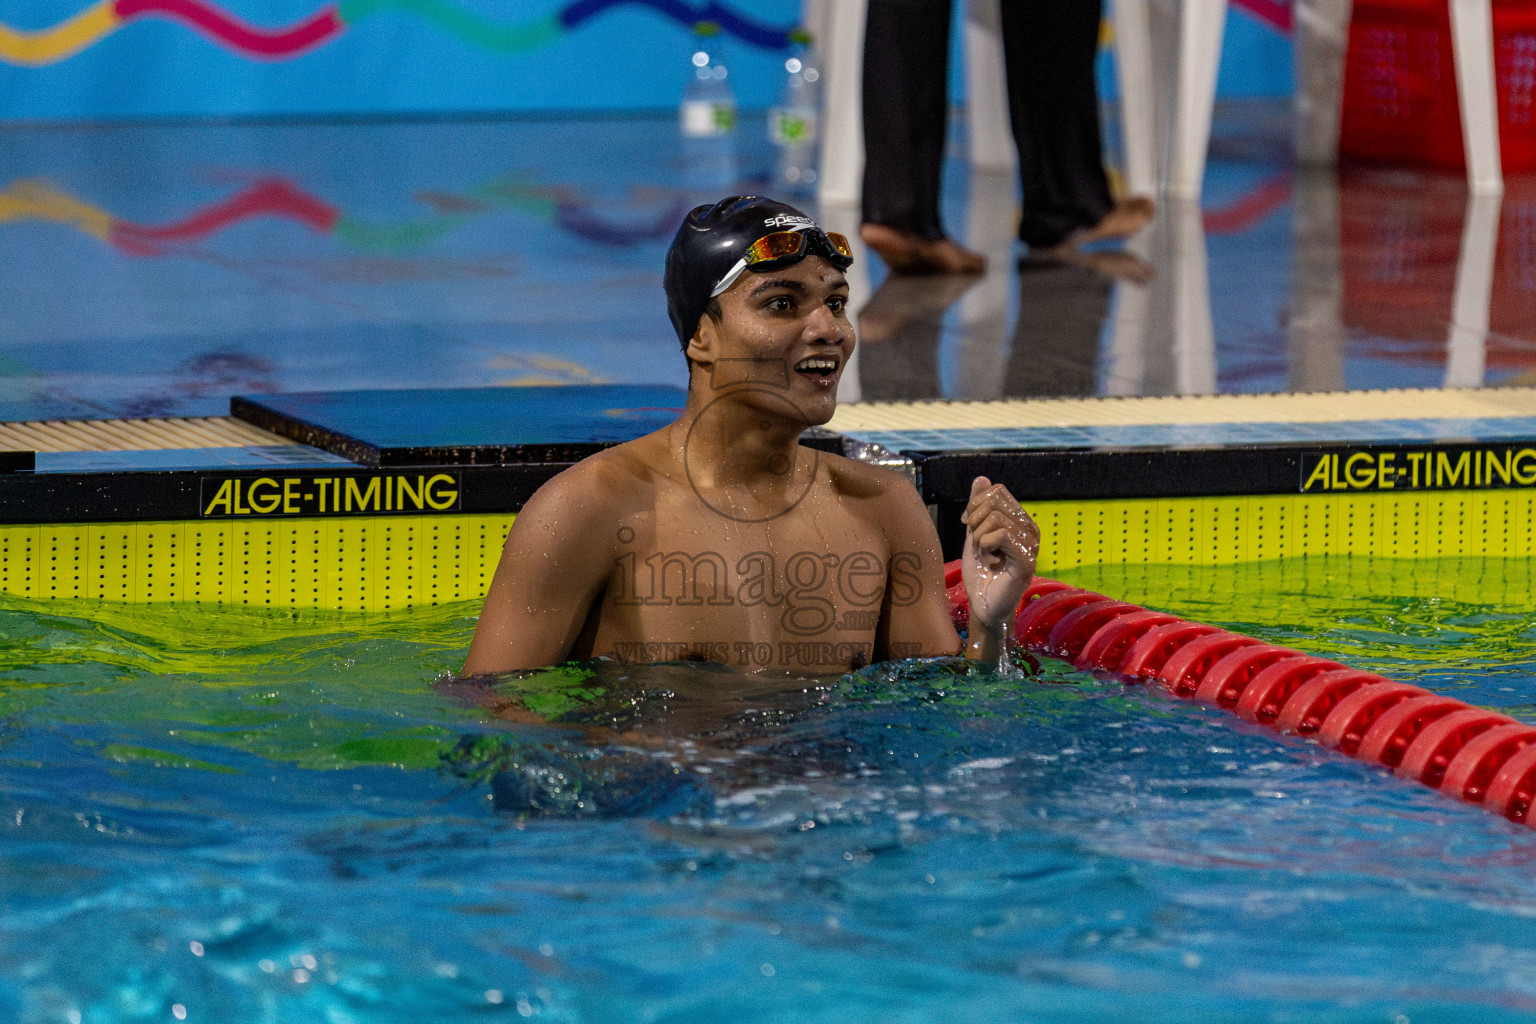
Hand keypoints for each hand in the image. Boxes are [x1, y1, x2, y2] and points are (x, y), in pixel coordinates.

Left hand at [960, 476, 1039, 635]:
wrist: (983, 605)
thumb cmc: (981, 572)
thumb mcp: (974, 533)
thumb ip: (978, 507)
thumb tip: (982, 478)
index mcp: (1020, 520)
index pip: (997, 491)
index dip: (975, 504)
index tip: (968, 524)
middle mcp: (1030, 529)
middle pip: (995, 502)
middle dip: (975, 521)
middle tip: (977, 543)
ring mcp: (1031, 545)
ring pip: (996, 518)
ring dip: (980, 538)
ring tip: (986, 555)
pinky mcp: (1027, 560)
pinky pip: (1002, 535)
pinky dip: (986, 546)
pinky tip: (991, 561)